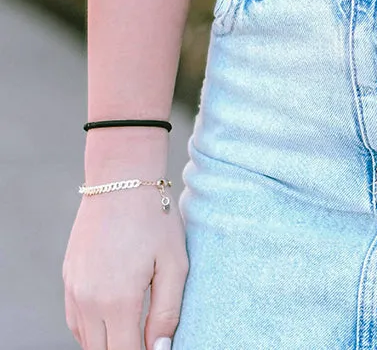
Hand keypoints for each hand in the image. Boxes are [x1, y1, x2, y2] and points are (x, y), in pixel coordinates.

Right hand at [63, 186, 187, 349]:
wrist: (121, 178)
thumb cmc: (155, 218)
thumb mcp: (174, 263)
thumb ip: (167, 313)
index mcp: (118, 300)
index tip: (156, 347)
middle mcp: (89, 300)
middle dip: (125, 349)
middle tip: (147, 339)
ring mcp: (74, 290)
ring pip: (86, 340)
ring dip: (107, 342)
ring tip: (133, 329)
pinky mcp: (68, 278)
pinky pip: (75, 320)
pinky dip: (91, 329)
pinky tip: (112, 319)